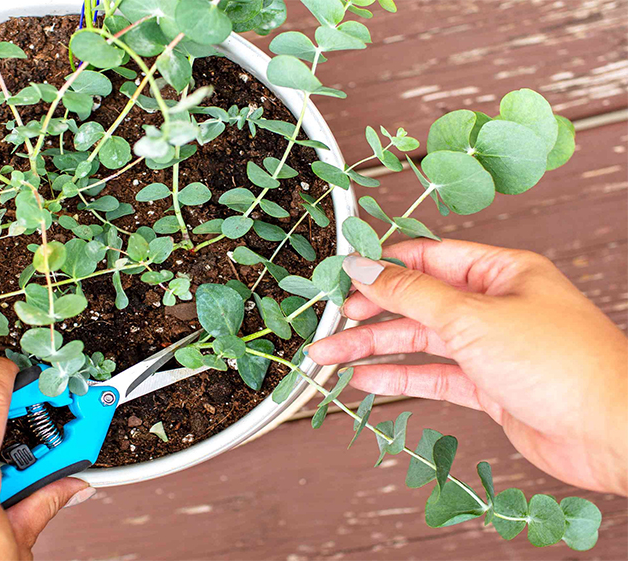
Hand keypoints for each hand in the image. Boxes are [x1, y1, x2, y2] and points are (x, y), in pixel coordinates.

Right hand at [307, 239, 627, 495]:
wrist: (612, 431)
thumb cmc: (562, 363)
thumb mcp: (472, 316)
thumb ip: (411, 293)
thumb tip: (365, 266)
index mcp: (500, 271)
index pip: (426, 258)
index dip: (381, 266)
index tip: (340, 275)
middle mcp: (495, 305)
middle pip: (416, 302)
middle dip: (367, 313)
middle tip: (328, 323)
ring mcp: (492, 348)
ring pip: (419, 341)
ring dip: (373, 348)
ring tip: (329, 356)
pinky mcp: (490, 387)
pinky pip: (433, 376)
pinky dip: (398, 377)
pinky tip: (365, 379)